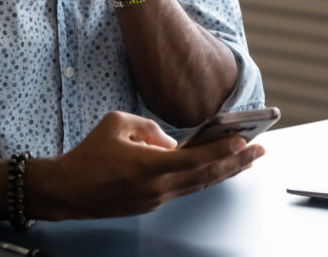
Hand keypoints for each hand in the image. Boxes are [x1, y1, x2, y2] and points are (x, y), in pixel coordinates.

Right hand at [27, 111, 263, 219]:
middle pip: (206, 176)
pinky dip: (204, 177)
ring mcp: (156, 200)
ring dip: (225, 171)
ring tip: (247, 159)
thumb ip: (149, 127)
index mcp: (149, 166)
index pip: (196, 159)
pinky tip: (214, 168)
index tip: (244, 140)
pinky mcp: (151, 204)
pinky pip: (185, 188)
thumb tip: (170, 141)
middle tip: (260, 149)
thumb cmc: (88, 155)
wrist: (67, 190)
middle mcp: (158, 188)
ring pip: (199, 185)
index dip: (223, 150)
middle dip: (237, 162)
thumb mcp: (117, 123)